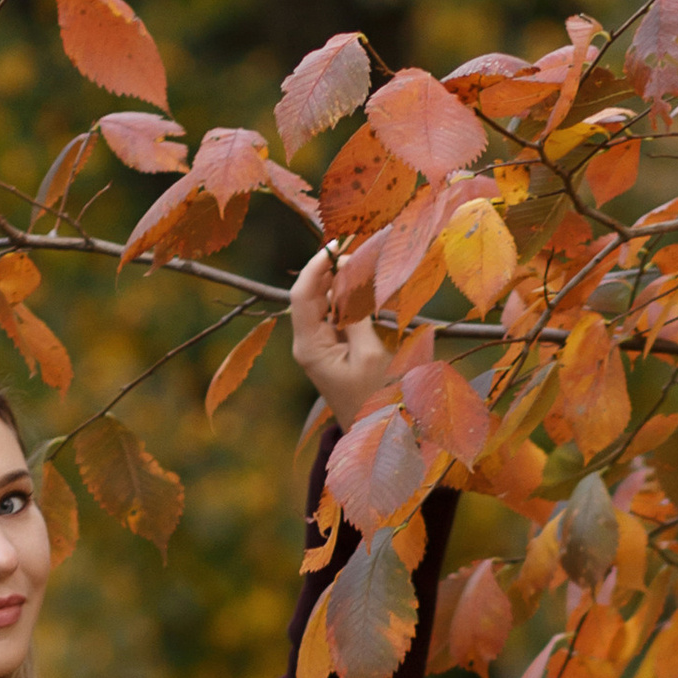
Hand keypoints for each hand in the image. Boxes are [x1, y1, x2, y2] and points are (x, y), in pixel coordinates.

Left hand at [289, 245, 396, 429]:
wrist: (373, 434)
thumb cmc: (374, 399)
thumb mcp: (371, 355)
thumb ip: (358, 315)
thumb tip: (353, 280)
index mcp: (309, 346)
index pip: (302, 294)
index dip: (317, 265)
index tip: (337, 244)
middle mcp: (307, 343)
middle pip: (311, 293)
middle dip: (331, 269)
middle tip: (360, 251)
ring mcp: (318, 346)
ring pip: (324, 301)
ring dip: (341, 282)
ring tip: (365, 264)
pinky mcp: (331, 348)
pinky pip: (335, 315)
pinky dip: (348, 298)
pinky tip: (366, 288)